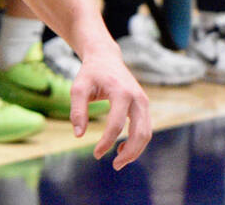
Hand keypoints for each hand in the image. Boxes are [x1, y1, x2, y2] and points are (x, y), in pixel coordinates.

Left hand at [69, 44, 151, 168]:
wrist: (106, 57)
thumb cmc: (90, 73)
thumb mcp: (78, 88)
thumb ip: (77, 110)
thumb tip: (78, 134)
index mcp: (121, 92)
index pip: (116, 124)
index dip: (106, 142)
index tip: (96, 154)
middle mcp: (138, 98)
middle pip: (140, 133)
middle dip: (129, 153)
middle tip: (114, 165)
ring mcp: (144, 102)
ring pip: (147, 133)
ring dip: (135, 150)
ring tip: (117, 160)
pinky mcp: (144, 106)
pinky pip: (145, 128)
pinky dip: (137, 142)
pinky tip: (120, 147)